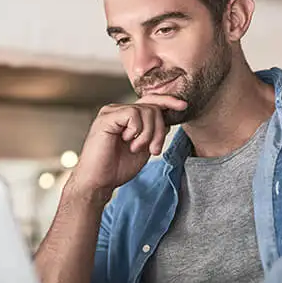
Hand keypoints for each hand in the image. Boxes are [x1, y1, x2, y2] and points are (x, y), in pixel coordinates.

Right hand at [68, 95, 186, 197]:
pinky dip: (137, 131)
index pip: (150, 101)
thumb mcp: (144, 147)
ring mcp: (111, 112)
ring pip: (146, 111)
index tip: (183, 106)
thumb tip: (167, 118)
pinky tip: (128, 142)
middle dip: (159, 130)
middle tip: (154, 150)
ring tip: (137, 149)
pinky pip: (133, 114)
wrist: (98, 181)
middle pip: (152, 107)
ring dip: (149, 134)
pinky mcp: (107, 117)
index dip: (168, 101)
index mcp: (126, 116)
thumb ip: (153, 132)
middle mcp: (118, 110)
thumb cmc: (117, 168)